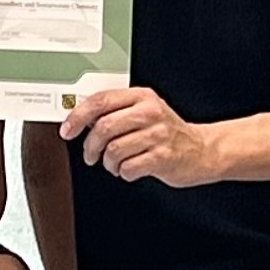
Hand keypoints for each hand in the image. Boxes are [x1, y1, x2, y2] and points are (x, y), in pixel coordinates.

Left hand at [61, 87, 224, 186]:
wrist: (202, 150)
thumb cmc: (168, 133)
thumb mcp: (144, 112)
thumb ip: (116, 112)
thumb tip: (80, 118)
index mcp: (142, 97)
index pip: (100, 101)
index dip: (78, 116)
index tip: (67, 130)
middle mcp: (150, 113)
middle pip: (104, 127)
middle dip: (90, 146)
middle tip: (91, 155)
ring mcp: (158, 135)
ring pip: (113, 150)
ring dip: (108, 163)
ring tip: (115, 164)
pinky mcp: (163, 157)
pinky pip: (128, 168)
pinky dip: (123, 173)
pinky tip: (130, 169)